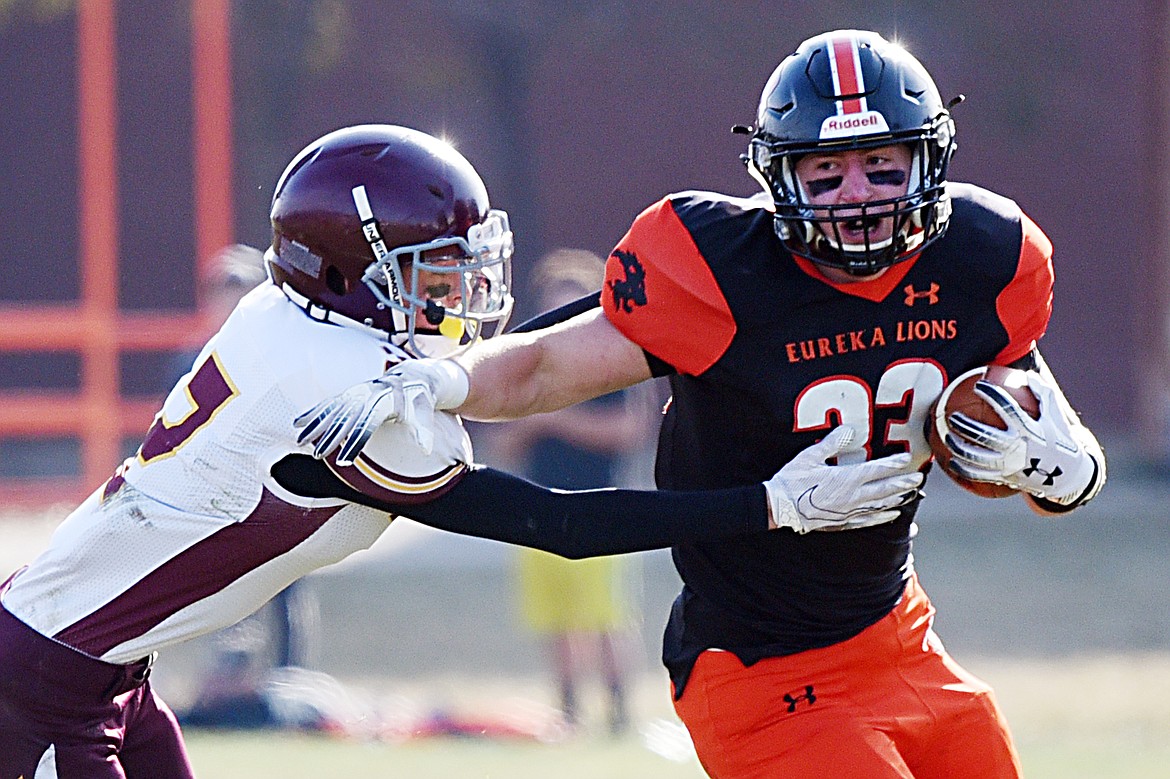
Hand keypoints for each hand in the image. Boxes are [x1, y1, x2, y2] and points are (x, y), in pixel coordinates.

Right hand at [294, 359, 468, 463]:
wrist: (412, 377)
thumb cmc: (418, 399)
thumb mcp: (424, 412)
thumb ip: (423, 430)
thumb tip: (426, 449)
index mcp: (384, 401)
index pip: (367, 424)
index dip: (355, 442)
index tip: (344, 461)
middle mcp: (366, 395)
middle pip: (345, 419)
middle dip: (330, 437)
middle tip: (317, 456)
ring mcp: (355, 394)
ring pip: (331, 410)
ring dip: (315, 425)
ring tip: (300, 441)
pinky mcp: (349, 394)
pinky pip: (328, 404)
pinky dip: (313, 413)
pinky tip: (297, 423)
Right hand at [764, 426, 923, 532]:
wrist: (779, 508)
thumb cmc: (792, 481)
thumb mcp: (810, 457)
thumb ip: (831, 443)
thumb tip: (849, 430)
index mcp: (846, 478)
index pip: (877, 469)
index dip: (894, 463)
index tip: (907, 458)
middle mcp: (853, 496)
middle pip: (885, 489)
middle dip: (904, 483)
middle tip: (919, 478)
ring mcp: (849, 511)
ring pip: (881, 505)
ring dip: (898, 499)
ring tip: (912, 494)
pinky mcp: (843, 522)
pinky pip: (869, 521)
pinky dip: (884, 518)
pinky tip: (895, 515)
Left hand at [943, 372, 1097, 503]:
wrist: (1067, 474)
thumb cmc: (1057, 437)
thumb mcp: (1054, 414)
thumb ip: (1042, 393)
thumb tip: (1026, 374)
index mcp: (1029, 430)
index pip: (1007, 409)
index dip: (992, 395)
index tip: (979, 385)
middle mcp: (1017, 448)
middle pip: (984, 436)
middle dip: (965, 426)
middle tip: (952, 416)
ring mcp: (1009, 465)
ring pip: (977, 458)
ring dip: (959, 447)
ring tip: (947, 437)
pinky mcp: (1004, 478)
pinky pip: (978, 475)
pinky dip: (963, 468)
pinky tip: (951, 461)